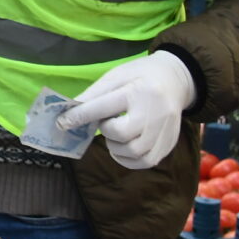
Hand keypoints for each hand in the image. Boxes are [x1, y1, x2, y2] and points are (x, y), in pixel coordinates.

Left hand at [55, 50, 196, 170]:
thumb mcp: (116, 77)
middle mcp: (154, 113)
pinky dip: (128, 159)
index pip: (103, 107)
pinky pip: (145, 162)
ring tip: (116, 134)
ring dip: (116, 147)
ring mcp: (164, 131)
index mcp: (138, 91)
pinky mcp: (169, 144)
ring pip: (133, 152)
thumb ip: (94, 95)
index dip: (80, 116)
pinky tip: (124, 147)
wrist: (176, 80)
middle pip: (121, 134)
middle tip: (107, 123)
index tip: (62, 123)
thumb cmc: (140, 76)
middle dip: (106, 131)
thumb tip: (68, 113)